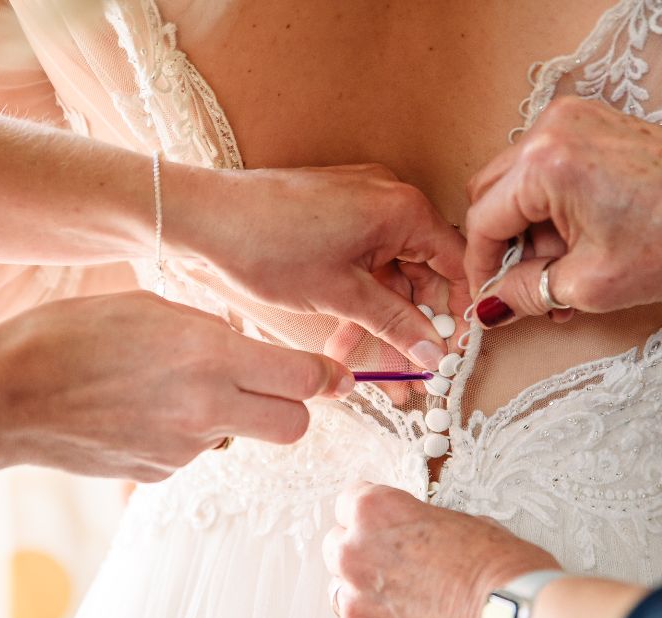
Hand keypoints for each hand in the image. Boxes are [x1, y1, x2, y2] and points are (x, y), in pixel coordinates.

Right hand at [0, 291, 352, 481]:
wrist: (7, 396)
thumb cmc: (71, 335)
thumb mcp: (150, 308)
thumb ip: (212, 331)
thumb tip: (249, 349)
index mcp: (209, 356)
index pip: (304, 378)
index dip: (328, 376)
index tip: (333, 375)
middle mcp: (206, 409)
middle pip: (294, 426)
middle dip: (293, 408)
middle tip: (270, 387)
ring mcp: (183, 449)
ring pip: (238, 436)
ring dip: (227, 417)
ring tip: (167, 388)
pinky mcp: (158, 474)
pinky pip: (194, 452)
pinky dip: (182, 434)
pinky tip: (139, 411)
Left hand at [167, 163, 466, 369]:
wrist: (204, 217)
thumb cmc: (268, 245)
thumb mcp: (341, 295)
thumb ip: (395, 323)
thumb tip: (433, 351)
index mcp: (403, 209)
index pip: (455, 264)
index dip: (457, 314)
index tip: (452, 353)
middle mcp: (388, 198)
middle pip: (423, 272)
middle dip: (414, 327)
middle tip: (413, 375)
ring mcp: (360, 204)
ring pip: (388, 273)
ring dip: (381, 320)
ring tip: (370, 369)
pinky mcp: (333, 214)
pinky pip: (362, 262)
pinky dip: (357, 299)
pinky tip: (343, 339)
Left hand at [323, 483, 558, 617]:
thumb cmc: (506, 577)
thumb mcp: (471, 525)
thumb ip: (427, 528)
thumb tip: (428, 536)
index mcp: (377, 514)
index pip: (348, 503)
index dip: (372, 517)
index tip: (381, 528)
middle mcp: (355, 556)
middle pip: (337, 549)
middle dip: (363, 557)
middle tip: (399, 572)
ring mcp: (356, 608)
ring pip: (343, 597)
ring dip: (368, 600)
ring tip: (412, 611)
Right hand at [463, 98, 661, 325]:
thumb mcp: (589, 285)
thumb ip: (525, 294)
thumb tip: (490, 307)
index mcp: (545, 164)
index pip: (482, 220)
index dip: (480, 267)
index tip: (485, 298)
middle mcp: (552, 129)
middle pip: (491, 194)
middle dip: (503, 246)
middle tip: (525, 286)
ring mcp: (572, 120)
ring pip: (516, 183)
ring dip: (528, 230)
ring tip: (562, 271)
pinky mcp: (591, 123)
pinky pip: (545, 168)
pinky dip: (550, 207)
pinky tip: (577, 242)